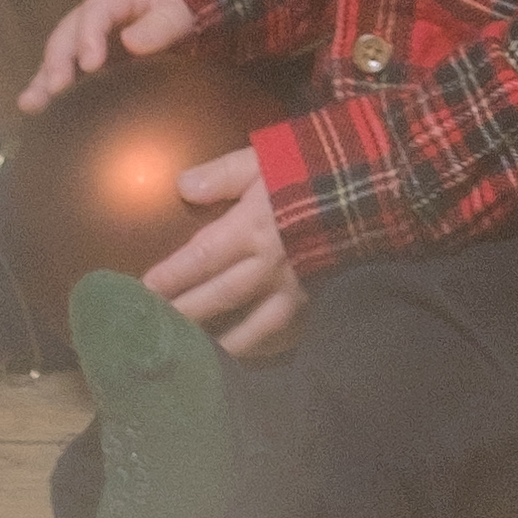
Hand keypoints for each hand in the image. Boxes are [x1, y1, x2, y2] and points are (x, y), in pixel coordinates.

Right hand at [16, 0, 193, 113]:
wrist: (173, 12)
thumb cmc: (174, 7)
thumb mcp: (177, 9)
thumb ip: (160, 24)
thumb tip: (131, 42)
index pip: (96, 10)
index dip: (89, 35)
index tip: (91, 63)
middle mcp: (91, 18)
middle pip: (67, 34)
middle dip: (59, 61)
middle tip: (57, 88)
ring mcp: (84, 41)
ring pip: (58, 57)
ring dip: (44, 80)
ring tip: (30, 104)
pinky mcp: (84, 65)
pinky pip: (64, 76)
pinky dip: (48, 93)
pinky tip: (34, 111)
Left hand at [141, 141, 303, 358]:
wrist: (374, 188)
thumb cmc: (312, 169)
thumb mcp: (264, 159)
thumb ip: (223, 174)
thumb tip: (181, 186)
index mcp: (252, 228)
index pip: (201, 259)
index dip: (171, 277)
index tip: (143, 291)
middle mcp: (269, 267)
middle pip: (216, 299)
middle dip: (181, 315)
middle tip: (149, 332)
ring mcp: (293, 292)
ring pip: (247, 330)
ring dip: (215, 345)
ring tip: (186, 358)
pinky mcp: (314, 305)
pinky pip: (281, 337)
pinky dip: (257, 351)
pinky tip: (239, 358)